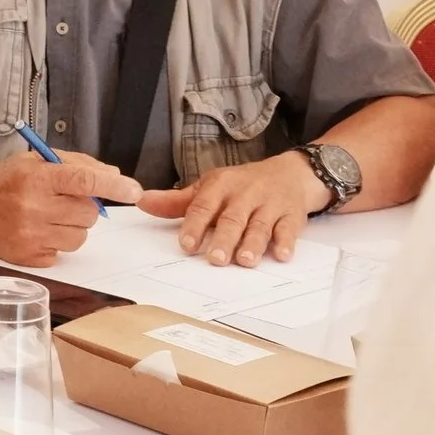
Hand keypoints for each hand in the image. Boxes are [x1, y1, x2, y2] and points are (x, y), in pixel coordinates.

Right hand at [0, 151, 140, 266]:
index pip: (85, 182)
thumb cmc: (3, 180)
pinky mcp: (27, 257)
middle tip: (62, 201)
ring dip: (72, 227)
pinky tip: (36, 231)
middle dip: (84, 208)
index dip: (114, 188)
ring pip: (80, 236)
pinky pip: (62, 253)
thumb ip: (77, 165)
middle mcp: (34, 207)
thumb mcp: (36, 161)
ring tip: (48, 217)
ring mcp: (30, 235)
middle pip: (89, 214)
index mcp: (37, 177)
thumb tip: (114, 179)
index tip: (133, 191)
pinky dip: (55, 243)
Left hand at [137, 151, 329, 265]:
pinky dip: (286, 242)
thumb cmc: (242, 185)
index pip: (204, 206)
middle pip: (233, 218)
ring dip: (253, 243)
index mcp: (221, 186)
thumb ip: (177, 201)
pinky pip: (289, 229)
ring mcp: (270, 204)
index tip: (186, 244)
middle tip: (216, 259)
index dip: (195, 225)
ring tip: (245, 261)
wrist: (290, 173)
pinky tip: (282, 255)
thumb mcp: (209, 187)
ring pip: (260, 225)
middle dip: (224, 239)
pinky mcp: (292, 215)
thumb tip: (142, 201)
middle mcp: (245, 194)